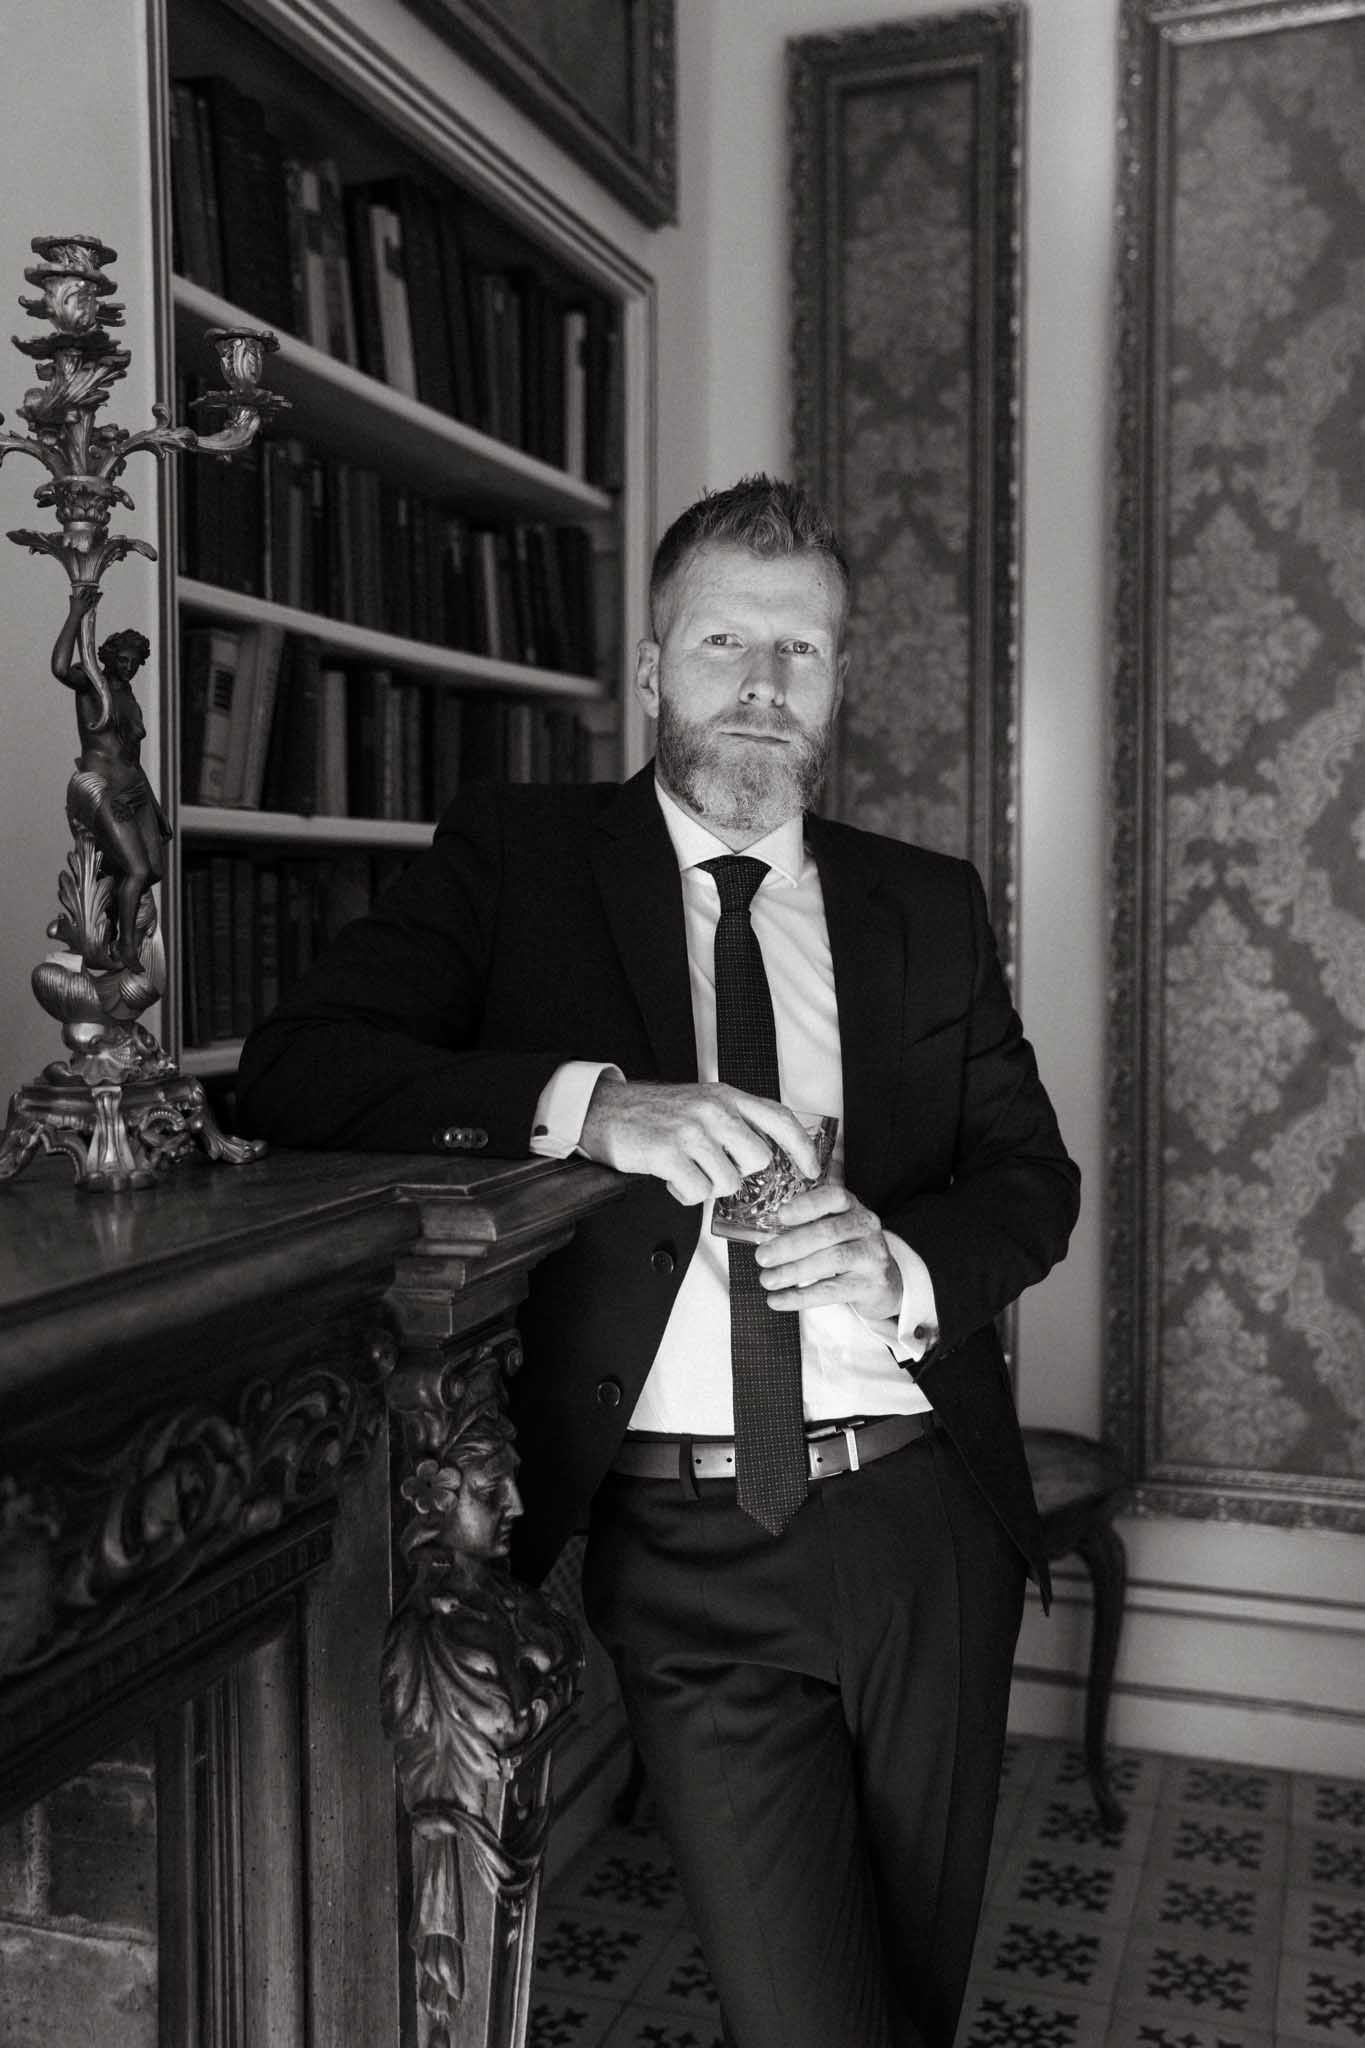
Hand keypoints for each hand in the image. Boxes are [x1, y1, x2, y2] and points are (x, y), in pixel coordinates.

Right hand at [69, 582, 100, 613]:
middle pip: (88, 594)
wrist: (75, 615)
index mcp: (79, 598)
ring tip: (100, 592)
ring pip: (92, 598)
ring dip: (96, 595)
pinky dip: (96, 601)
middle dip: (91, 590)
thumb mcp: (71, 603)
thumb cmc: (73, 609)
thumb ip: (71, 598)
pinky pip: (93, 604)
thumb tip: (71, 595)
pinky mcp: (88, 608)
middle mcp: (83, 601)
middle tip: (95, 587)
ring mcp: (86, 604)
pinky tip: (99, 599)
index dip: (85, 588)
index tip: (88, 585)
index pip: (82, 592)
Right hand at [579, 1077, 821, 1205]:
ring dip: (708, 1186)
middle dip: (740, 1174)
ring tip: (688, 1172)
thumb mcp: (702, 1103)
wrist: (604, 1110)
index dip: (802, 1147)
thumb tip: (765, 1155)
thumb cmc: (655, 1113)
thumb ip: (734, 1122)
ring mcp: (691, 1131)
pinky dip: (685, 1194)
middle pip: (758, 1158)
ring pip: (728, 1181)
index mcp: (726, 1096)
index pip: (779, 1118)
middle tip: (715, 1171)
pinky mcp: (668, 1154)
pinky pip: (697, 1192)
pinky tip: (672, 1179)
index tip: (812, 1170)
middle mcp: (713, 1110)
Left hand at [752, 1182, 902, 1318]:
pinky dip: (801, 1297)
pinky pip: (833, 1291)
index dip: (808, 1205)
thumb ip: (810, 1215)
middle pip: (828, 1232)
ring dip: (794, 1271)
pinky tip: (777, 1300)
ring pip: (832, 1260)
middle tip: (762, 1256)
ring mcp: (873, 1256)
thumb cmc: (848, 1247)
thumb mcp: (835, 1225)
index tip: (781, 1215)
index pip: (834, 1197)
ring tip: (766, 1279)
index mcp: (853, 1207)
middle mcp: (866, 1226)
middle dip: (791, 1245)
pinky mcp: (872, 1284)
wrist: (884, 1282)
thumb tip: (770, 1214)